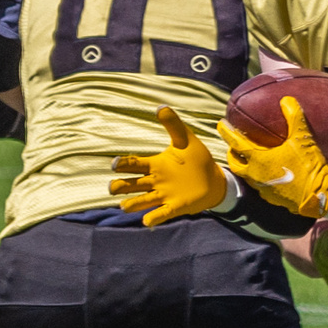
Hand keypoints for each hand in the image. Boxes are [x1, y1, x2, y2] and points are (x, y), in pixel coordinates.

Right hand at [109, 105, 232, 226]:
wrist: (215, 179)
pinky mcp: (174, 207)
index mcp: (155, 165)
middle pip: (131, 185)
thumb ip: (173, 124)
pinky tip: (147, 221)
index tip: (114, 165)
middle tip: (113, 187)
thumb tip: (160, 107)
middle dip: (120, 186)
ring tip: (124, 205)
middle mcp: (155, 181)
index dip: (122, 165)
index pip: (134, 164)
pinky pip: (160, 214)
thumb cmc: (197, 159)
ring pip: (141, 201)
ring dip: (132, 204)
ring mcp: (163, 195)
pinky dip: (153, 218)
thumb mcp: (186, 139)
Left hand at [219, 94, 327, 217]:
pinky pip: (257, 184)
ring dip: (242, 164)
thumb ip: (294, 117)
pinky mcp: (270, 197)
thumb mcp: (303, 138)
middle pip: (235, 162)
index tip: (220, 124)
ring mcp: (262, 188)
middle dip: (231, 152)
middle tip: (232, 143)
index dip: (227, 132)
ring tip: (246, 156)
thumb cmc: (309, 167)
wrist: (319, 197)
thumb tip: (287, 100)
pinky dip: (255, 176)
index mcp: (259, 159)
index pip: (236, 143)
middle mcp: (255, 175)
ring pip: (244, 175)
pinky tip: (264, 172)